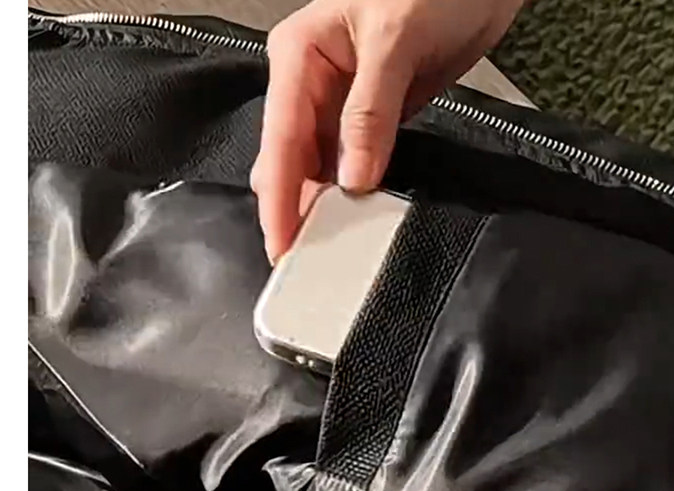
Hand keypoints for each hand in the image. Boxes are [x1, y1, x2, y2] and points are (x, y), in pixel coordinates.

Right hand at [252, 0, 525, 261]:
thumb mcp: (394, 40)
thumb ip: (371, 112)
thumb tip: (353, 178)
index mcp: (300, 54)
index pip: (279, 139)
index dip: (279, 198)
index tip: (281, 246)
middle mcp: (315, 81)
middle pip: (294, 160)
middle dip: (297, 210)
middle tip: (303, 266)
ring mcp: (347, 102)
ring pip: (325, 168)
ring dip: (329, 207)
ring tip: (331, 255)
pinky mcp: (380, 117)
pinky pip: (361, 165)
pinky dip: (362, 195)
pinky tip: (364, 223)